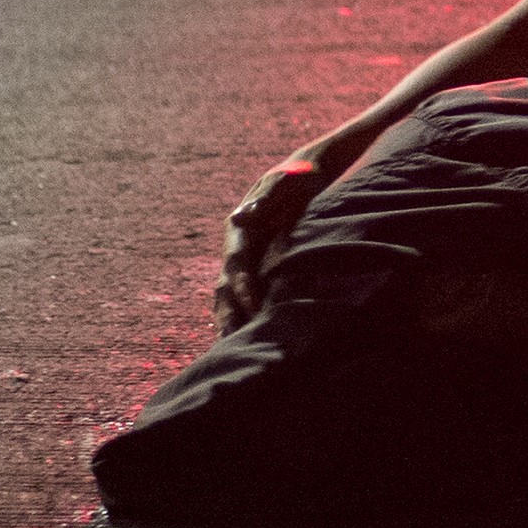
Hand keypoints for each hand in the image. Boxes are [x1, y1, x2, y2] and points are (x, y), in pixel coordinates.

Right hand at [213, 135, 358, 328]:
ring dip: (229, 321)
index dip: (242, 285)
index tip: (252, 306)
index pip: (237, 263)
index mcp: (240, 230)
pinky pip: (244, 295)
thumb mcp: (283, 183)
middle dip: (227, 313)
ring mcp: (245, 259)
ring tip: (229, 351)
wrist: (302, 176)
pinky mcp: (257, 266)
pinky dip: (242, 316)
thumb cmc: (295, 179)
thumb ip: (265, 199)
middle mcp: (237, 247)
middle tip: (229, 343)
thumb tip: (241, 218)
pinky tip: (242, 339)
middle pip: (225, 285)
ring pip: (229, 295)